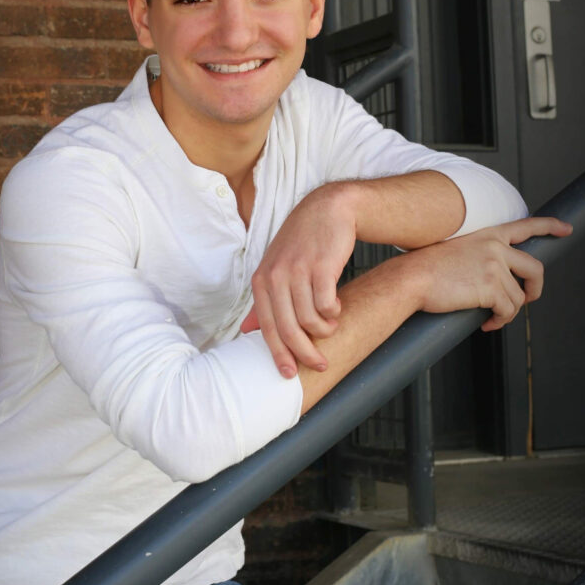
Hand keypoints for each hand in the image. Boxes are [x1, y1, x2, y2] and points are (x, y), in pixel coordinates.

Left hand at [240, 183, 357, 377]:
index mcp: (262, 281)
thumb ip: (264, 301)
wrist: (329, 210)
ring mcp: (298, 271)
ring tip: (332, 325)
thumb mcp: (276, 268)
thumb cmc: (302, 244)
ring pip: (310, 320)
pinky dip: (334, 313)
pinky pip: (327, 305)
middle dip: (305, 353)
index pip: (267, 327)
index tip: (288, 374)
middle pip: (288, 329)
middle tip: (321, 364)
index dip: (278, 354)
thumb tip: (247, 331)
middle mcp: (276, 276)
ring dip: (325, 330)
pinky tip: (337, 306)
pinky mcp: (321, 267)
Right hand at [404, 216, 571, 330]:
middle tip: (527, 299)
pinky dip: (500, 322)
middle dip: (535, 289)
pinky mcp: (491, 288)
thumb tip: (491, 280)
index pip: (526, 225)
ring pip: (518, 298)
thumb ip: (478, 257)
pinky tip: (487, 324)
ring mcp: (494, 267)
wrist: (410, 278)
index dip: (550, 227)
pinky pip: (508, 311)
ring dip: (507, 312)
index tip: (565, 229)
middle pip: (534, 269)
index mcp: (488, 235)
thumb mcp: (455, 251)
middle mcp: (496, 247)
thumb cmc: (424, 268)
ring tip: (492, 318)